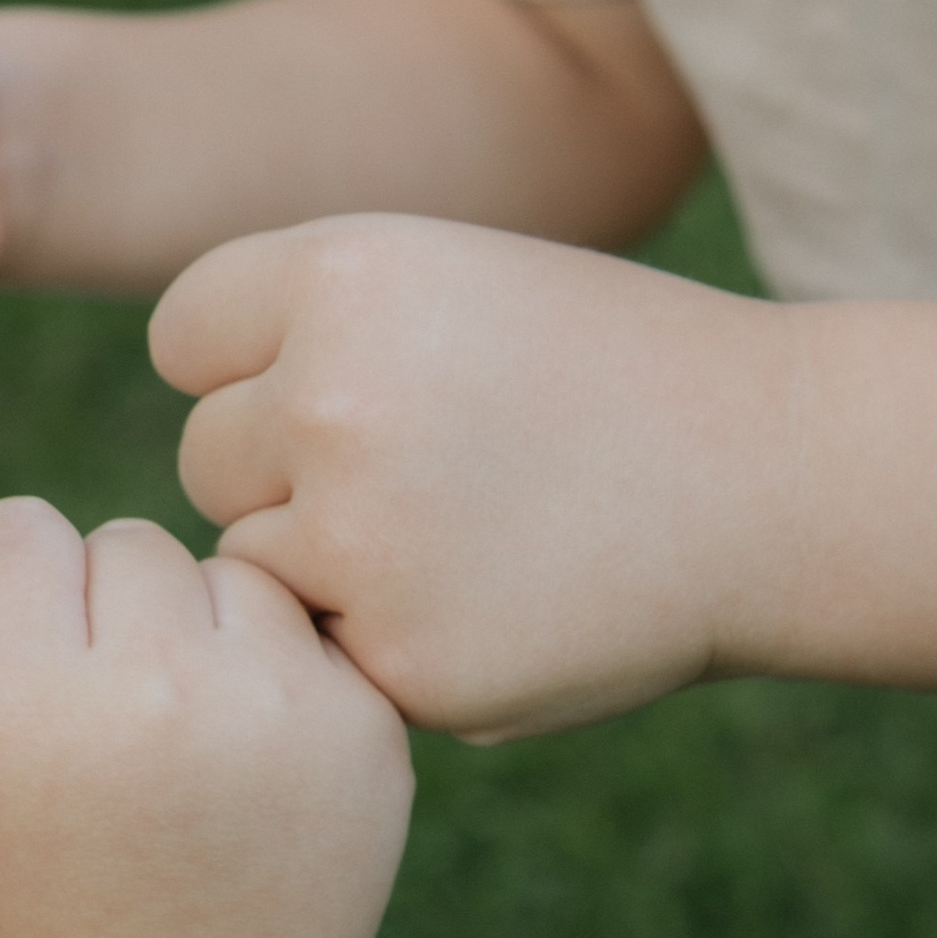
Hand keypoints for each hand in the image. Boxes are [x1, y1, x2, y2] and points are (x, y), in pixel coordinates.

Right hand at [0, 499, 409, 937]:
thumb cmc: (32, 898)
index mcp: (34, 710)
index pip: (16, 530)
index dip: (5, 596)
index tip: (19, 677)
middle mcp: (164, 696)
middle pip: (122, 537)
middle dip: (101, 606)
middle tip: (101, 724)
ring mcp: (279, 710)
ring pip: (218, 568)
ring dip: (192, 626)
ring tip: (173, 739)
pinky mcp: (364, 727)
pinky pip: (301, 622)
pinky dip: (268, 667)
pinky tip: (242, 759)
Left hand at [154, 215, 783, 739]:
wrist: (774, 479)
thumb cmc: (591, 369)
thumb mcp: (441, 279)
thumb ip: (290, 324)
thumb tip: (162, 417)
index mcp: (340, 277)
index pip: (185, 342)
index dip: (259, 366)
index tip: (362, 379)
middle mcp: (335, 398)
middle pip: (204, 458)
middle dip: (286, 472)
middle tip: (435, 466)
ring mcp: (367, 540)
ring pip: (246, 562)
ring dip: (322, 562)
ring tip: (465, 530)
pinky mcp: (405, 660)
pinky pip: (322, 651)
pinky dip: (386, 639)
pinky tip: (494, 598)